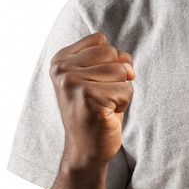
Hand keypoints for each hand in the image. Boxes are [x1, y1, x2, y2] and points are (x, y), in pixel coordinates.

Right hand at [50, 33, 134, 165]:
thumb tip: (128, 68)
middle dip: (116, 76)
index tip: (95, 81)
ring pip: (121, 71)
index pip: (101, 40)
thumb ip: (116, 60)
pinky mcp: (88, 98)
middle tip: (100, 96)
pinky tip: (106, 114)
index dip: (109, 60)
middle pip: (112, 53)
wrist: (86, 149)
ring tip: (103, 104)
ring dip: (120, 91)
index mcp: (60, 59)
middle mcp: (62, 69)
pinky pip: (126, 90)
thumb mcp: (103, 76)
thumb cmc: (97, 108)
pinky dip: (123, 104)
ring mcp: (72, 83)